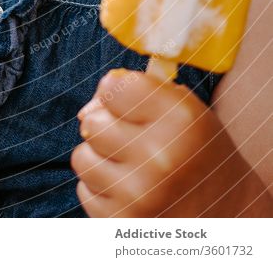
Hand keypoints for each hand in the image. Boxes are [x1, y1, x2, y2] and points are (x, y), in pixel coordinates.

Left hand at [71, 68, 256, 217]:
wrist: (228, 213)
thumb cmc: (197, 149)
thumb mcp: (181, 107)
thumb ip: (132, 92)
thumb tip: (85, 112)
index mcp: (179, 118)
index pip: (111, 87)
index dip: (115, 92)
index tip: (128, 103)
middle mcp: (160, 156)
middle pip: (92, 123)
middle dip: (106, 126)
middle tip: (132, 138)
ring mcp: (140, 195)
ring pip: (82, 158)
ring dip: (100, 159)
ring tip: (131, 165)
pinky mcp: (124, 223)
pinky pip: (85, 191)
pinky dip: (102, 189)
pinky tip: (130, 190)